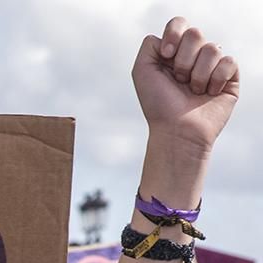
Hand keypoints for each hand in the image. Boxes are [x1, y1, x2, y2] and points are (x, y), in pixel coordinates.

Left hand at [134, 17, 239, 156]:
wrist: (177, 130)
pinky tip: (209, 93)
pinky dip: (215, 78)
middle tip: (178, 80)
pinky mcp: (230, 77)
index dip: (174, 34)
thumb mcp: (142, 72)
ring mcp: (213, 65)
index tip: (166, 55)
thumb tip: (172, 36)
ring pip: (213, 48)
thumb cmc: (158, 104)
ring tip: (193, 90)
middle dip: (183, 59)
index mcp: (173, 53)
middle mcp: (194, 57)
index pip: (179, 24)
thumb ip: (150, 45)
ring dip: (198, 73)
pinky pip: (228, 61)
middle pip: (195, 34)